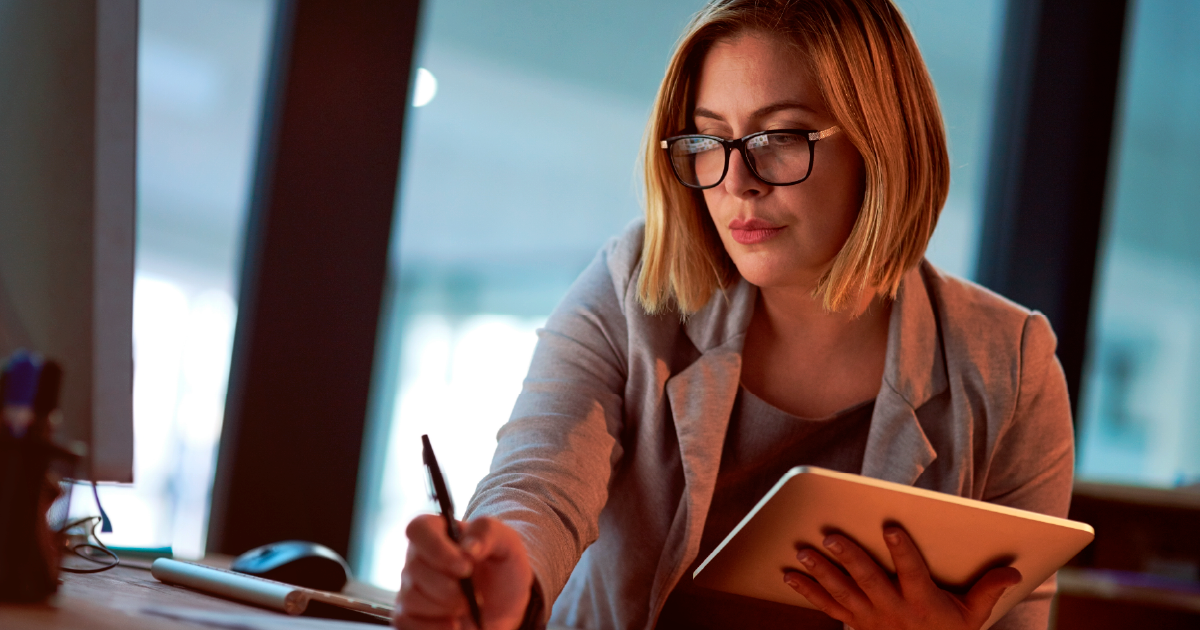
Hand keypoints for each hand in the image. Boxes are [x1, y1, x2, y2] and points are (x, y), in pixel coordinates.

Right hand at [394, 515, 533, 629]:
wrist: (504, 602)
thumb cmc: (501, 565)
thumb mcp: (506, 542)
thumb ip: (488, 533)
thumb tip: (468, 547)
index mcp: (438, 530)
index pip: (418, 529)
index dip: (437, 549)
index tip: (465, 567)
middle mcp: (418, 555)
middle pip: (414, 568)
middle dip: (449, 587)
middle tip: (475, 594)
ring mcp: (410, 585)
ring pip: (410, 597)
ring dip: (444, 608)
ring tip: (467, 608)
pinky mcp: (409, 613)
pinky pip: (406, 622)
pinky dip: (433, 627)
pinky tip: (454, 625)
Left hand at [783, 526, 1020, 629]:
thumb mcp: (972, 617)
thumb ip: (988, 591)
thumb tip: (1014, 570)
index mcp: (922, 603)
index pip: (912, 572)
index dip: (902, 550)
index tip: (891, 526)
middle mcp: (892, 611)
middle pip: (868, 581)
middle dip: (849, 558)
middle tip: (831, 537)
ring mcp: (869, 619)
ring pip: (842, 592)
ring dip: (821, 572)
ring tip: (803, 552)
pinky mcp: (854, 624)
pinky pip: (827, 607)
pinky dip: (807, 592)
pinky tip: (788, 576)